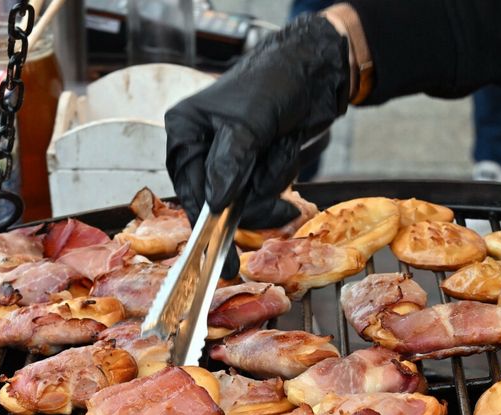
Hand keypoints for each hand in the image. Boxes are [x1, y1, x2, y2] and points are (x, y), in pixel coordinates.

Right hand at [165, 14, 349, 258]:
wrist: (314, 71)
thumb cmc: (272, 82)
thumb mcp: (248, 122)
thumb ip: (230, 163)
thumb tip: (215, 203)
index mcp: (185, 134)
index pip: (189, 188)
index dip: (206, 222)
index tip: (221, 257)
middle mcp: (203, 151)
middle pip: (220, 203)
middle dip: (253, 202)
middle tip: (281, 206)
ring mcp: (232, 162)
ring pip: (247, 201)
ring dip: (273, 183)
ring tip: (284, 149)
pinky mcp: (256, 168)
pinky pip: (266, 192)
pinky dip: (282, 175)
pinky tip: (288, 147)